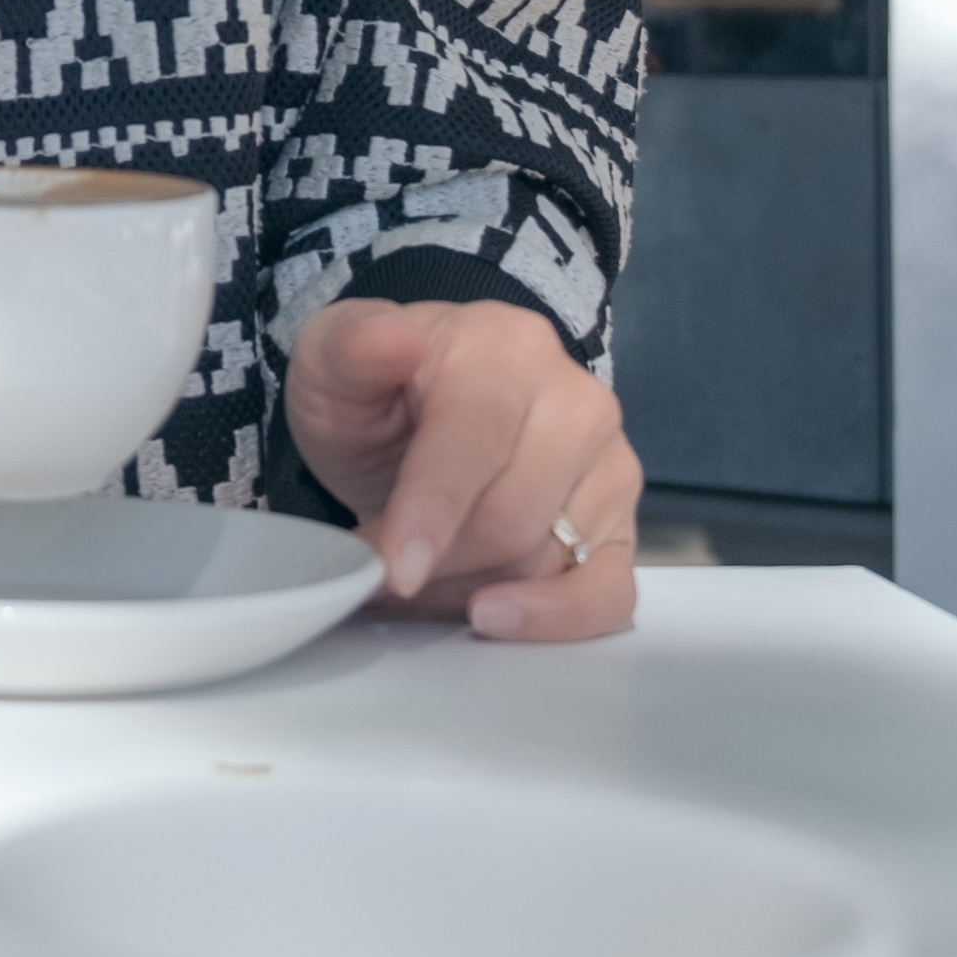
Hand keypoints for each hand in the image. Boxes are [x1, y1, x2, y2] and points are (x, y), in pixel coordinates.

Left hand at [283, 296, 640, 642]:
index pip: (474, 443)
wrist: (416, 413)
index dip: (430, 513)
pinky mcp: (622, 523)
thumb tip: (391, 339)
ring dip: (470, 589)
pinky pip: (609, 591)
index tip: (393, 569)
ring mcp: (609, 463)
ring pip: (545, 562)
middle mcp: (575, 399)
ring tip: (418, 578)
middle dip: (435, 561)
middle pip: (511, 518)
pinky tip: (498, 618)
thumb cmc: (377, 392)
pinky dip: (553, 618)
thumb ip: (350, 348)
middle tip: (378, 572)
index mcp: (505, 346)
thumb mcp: (334, 360)